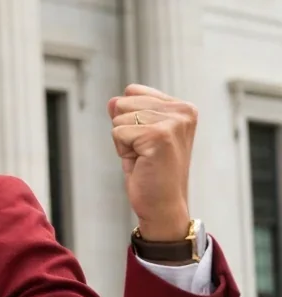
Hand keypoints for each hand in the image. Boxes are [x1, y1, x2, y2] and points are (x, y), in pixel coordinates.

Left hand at [108, 84, 194, 240]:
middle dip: (124, 129)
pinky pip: (118, 132)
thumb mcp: (138, 136)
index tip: (146, 140)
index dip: (128, 118)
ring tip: (144, 157)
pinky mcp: (160, 135)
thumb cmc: (152, 172)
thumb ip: (128, 114)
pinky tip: (142, 162)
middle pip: (123, 103)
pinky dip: (123, 151)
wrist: (163, 204)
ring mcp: (173, 122)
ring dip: (124, 142)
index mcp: (183, 107)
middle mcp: (183, 110)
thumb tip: (112, 100)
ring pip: (119, 118)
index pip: (133, 91)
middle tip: (144, 152)